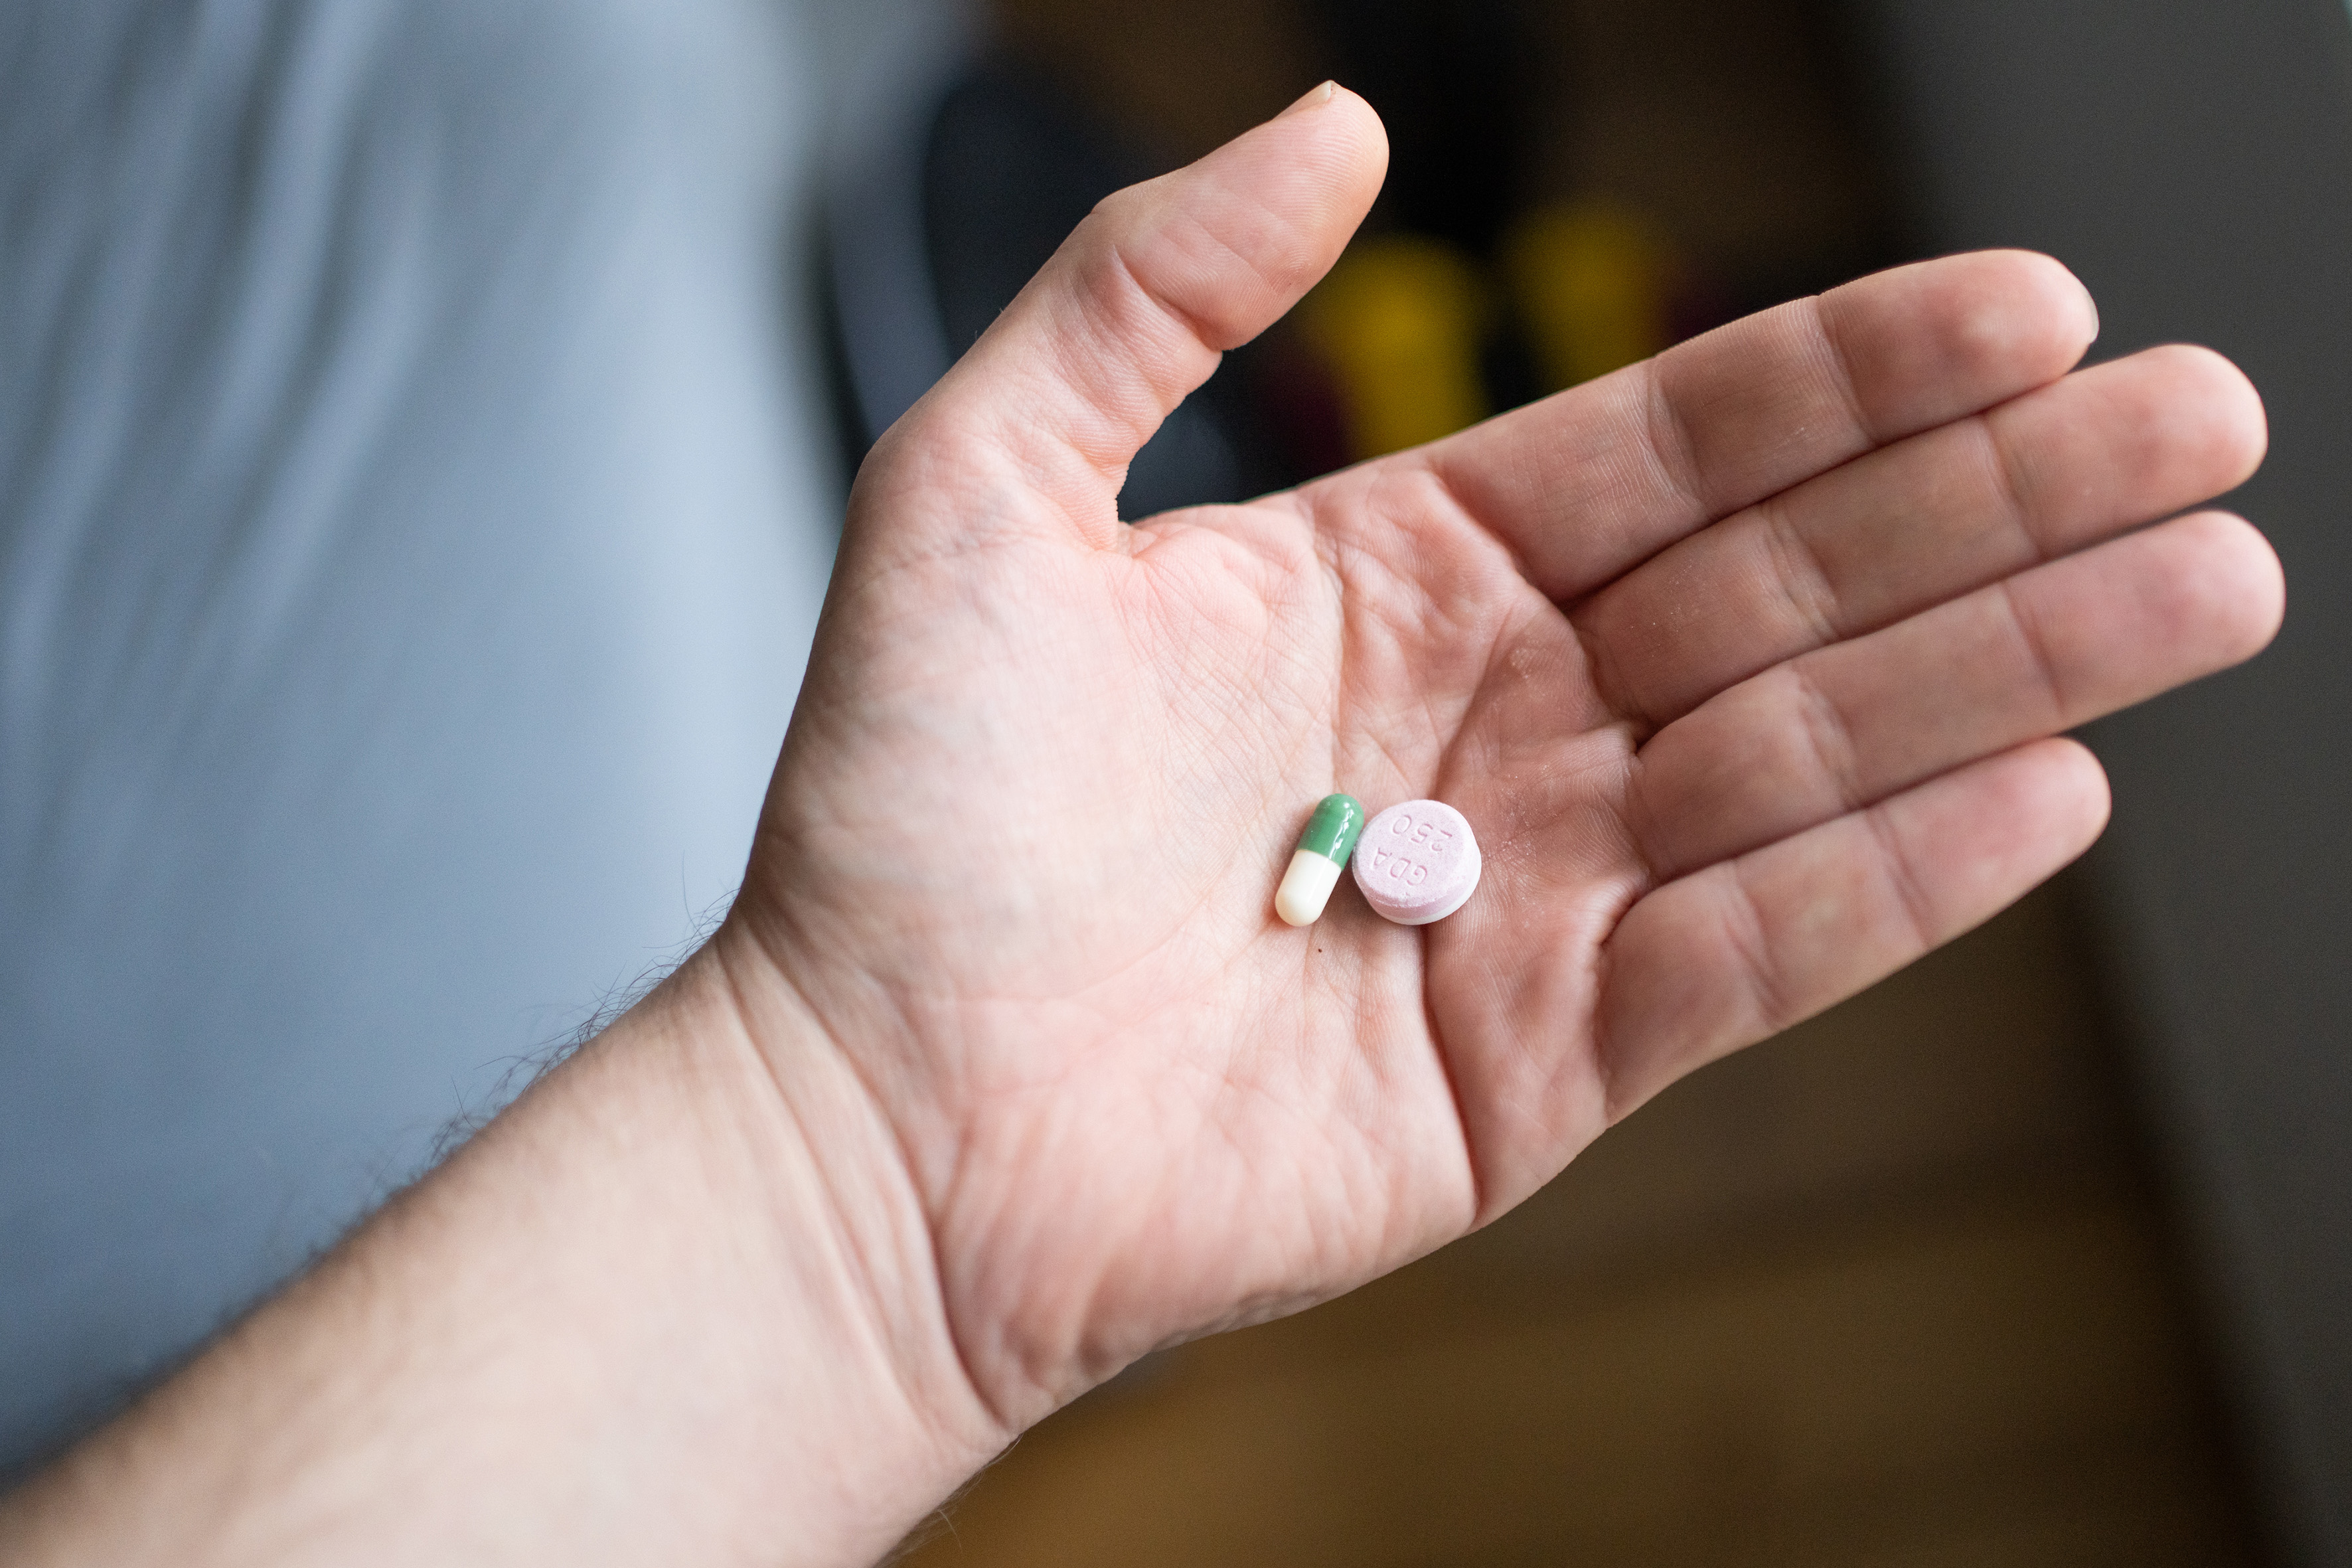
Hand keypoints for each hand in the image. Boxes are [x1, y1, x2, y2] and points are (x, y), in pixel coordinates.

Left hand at [718, 82, 2279, 1438]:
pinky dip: (1893, 881)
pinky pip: (1752, 954)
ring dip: (2013, 669)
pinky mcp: (1547, 1062)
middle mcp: (1496, 717)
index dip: (1853, 373)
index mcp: (1398, 572)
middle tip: (2204, 422)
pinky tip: (2047, 789)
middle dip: (2002, 502)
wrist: (867, 1107)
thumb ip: (1141, 289)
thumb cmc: (900, 816)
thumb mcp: (977, 487)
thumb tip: (1333, 123)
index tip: (2027, 305)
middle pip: (1793, 585)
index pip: (1676, 448)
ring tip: (2207, 583)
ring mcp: (1537, 893)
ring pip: (1812, 756)